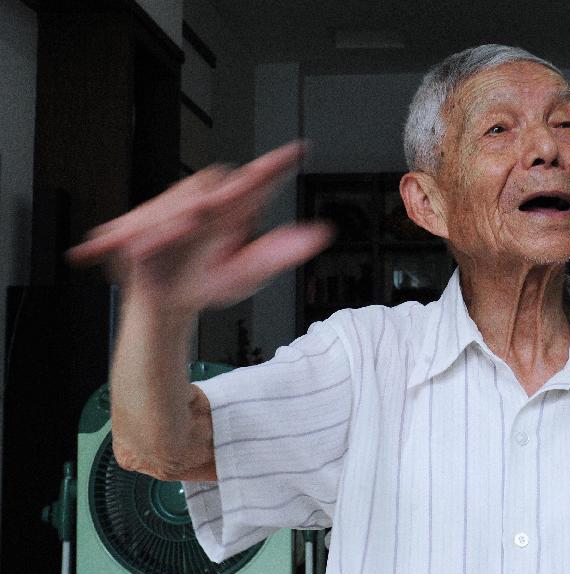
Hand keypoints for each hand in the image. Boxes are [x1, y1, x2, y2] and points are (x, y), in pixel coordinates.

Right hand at [67, 141, 332, 311]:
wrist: (166, 301)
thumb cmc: (207, 282)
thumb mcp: (246, 273)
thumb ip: (279, 252)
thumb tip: (321, 233)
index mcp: (235, 210)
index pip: (259, 181)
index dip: (277, 166)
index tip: (298, 150)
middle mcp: (205, 201)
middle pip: (211, 186)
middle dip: (211, 195)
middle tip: (210, 208)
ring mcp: (172, 209)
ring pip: (173, 203)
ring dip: (170, 215)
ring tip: (174, 230)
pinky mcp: (140, 222)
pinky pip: (135, 225)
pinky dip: (128, 234)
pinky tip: (121, 241)